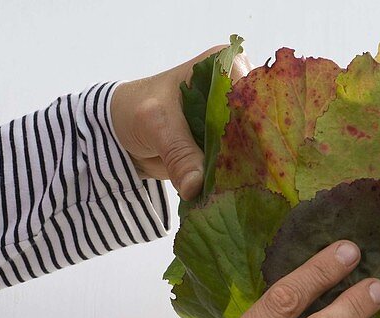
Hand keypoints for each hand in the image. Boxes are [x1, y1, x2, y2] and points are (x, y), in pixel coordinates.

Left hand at [110, 46, 252, 199]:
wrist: (119, 131)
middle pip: (260, 122)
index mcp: (224, 65)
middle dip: (256, 150)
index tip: (256, 152)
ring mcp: (234, 119)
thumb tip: (196, 188)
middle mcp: (236, 89)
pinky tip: (237, 191)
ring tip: (248, 188)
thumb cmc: (135, 109)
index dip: (258, 122)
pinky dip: (237, 177)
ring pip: (253, 146)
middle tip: (253, 178)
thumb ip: (179, 154)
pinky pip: (240, 163)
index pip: (254, 93)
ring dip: (249, 168)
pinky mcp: (228, 144)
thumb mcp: (157, 126)